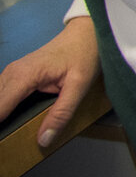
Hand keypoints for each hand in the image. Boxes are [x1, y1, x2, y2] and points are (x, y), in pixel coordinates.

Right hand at [0, 16, 101, 147]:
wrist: (86, 33)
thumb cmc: (84, 55)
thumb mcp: (79, 86)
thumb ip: (61, 113)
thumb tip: (44, 139)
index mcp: (23, 77)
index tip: (2, 143)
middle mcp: (11, 73)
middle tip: (7, 142)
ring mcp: (11, 72)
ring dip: (1, 114)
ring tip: (8, 130)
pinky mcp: (15, 74)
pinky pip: (1, 94)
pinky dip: (2, 107)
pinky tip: (9, 118)